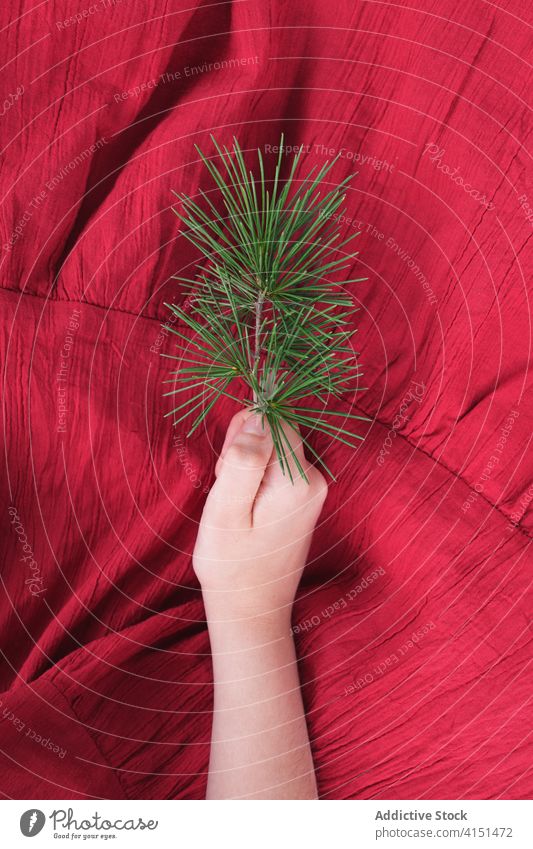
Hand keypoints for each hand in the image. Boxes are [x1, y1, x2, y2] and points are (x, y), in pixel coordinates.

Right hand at [193, 409, 326, 626]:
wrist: (252, 609)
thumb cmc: (232, 565)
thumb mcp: (225, 510)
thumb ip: (243, 460)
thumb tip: (257, 416)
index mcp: (297, 481)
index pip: (272, 420)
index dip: (242, 433)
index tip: (228, 467)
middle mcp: (314, 480)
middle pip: (274, 431)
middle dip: (242, 449)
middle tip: (227, 490)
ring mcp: (312, 490)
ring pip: (272, 448)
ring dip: (245, 466)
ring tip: (235, 504)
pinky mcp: (303, 498)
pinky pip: (275, 468)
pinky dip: (254, 480)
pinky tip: (245, 508)